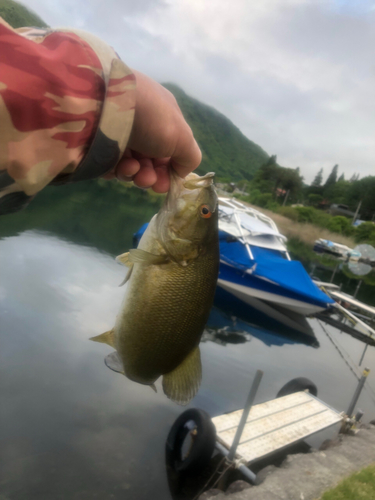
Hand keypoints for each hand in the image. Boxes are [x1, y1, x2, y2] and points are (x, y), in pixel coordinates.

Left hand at [104, 70, 201, 192]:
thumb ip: (190, 157)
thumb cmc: (151, 119)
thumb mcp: (182, 136)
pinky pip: (108, 164)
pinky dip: (114, 169)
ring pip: (129, 165)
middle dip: (150, 176)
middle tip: (147, 181)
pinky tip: (115, 166)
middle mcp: (142, 125)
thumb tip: (181, 172)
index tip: (166, 184)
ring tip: (130, 169)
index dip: (169, 170)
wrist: (105, 103)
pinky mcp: (98, 142)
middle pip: (149, 162)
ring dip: (133, 173)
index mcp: (163, 118)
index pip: (170, 150)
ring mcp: (118, 132)